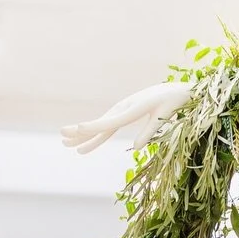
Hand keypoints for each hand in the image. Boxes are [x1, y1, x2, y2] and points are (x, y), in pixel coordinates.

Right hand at [60, 81, 192, 154]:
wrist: (176, 89)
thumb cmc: (172, 102)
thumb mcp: (164, 116)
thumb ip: (150, 130)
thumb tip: (136, 148)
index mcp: (134, 108)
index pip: (112, 121)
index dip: (95, 125)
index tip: (79, 128)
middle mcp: (124, 108)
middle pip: (100, 123)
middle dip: (81, 131)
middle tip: (62, 135)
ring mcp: (122, 110)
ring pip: (100, 126)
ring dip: (83, 136)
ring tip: (66, 143)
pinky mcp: (123, 113)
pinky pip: (107, 126)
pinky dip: (95, 134)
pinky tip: (84, 143)